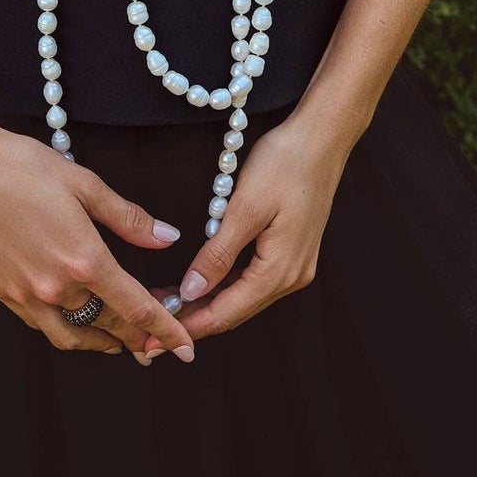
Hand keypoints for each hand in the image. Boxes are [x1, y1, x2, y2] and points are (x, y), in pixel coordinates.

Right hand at [0, 117, 199, 362]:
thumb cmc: (22, 167)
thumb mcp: (85, 185)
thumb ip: (129, 218)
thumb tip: (167, 237)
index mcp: (84, 260)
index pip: (136, 309)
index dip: (166, 330)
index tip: (186, 347)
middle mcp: (55, 287)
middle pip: (107, 327)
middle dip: (136, 338)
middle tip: (155, 338)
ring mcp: (24, 294)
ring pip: (71, 336)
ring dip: (99, 342)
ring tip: (117, 340)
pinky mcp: (1, 291)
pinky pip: (41, 324)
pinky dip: (64, 328)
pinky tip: (71, 318)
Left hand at [142, 114, 351, 349]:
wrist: (322, 137)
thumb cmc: (286, 164)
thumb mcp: (244, 208)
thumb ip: (217, 254)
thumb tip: (192, 291)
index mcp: (280, 271)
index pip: (227, 312)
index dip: (189, 326)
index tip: (156, 340)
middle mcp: (292, 277)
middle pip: (236, 310)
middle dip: (195, 318)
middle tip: (153, 322)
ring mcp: (296, 265)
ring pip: (244, 297)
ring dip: (208, 302)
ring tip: (170, 300)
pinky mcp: (293, 251)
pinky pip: (253, 279)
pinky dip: (225, 284)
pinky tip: (203, 279)